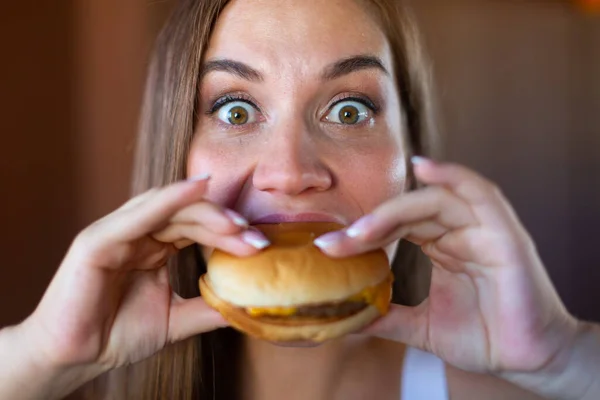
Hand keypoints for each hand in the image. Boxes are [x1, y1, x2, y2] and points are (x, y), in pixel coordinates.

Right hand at [25, 175, 269, 374]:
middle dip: (223, 222)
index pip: (196, 228)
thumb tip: (247, 305)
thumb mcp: (175, 319)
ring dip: (205, 211)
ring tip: (236, 222)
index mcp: (153, 246)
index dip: (227, 232)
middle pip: (187, 215)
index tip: (260, 245)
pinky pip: (138, 214)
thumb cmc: (116, 335)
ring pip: (168, 209)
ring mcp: (117, 232)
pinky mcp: (97, 239)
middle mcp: (137, 233)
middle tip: (255, 236)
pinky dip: (169, 199)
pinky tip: (197, 189)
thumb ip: (207, 308)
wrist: (76, 358)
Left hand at [314, 157, 577, 375]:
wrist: (527, 360)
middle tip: (336, 241)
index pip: (396, 225)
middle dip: (370, 224)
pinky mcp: (505, 234)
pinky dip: (453, 175)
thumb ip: (389, 317)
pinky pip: (481, 193)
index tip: (329, 246)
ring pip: (434, 200)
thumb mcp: (423, 327)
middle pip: (408, 210)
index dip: (363, 233)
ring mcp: (482, 229)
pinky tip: (424, 167)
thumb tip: (349, 319)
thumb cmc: (484, 337)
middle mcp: (460, 231)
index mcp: (442, 245)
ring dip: (396, 209)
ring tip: (362, 228)